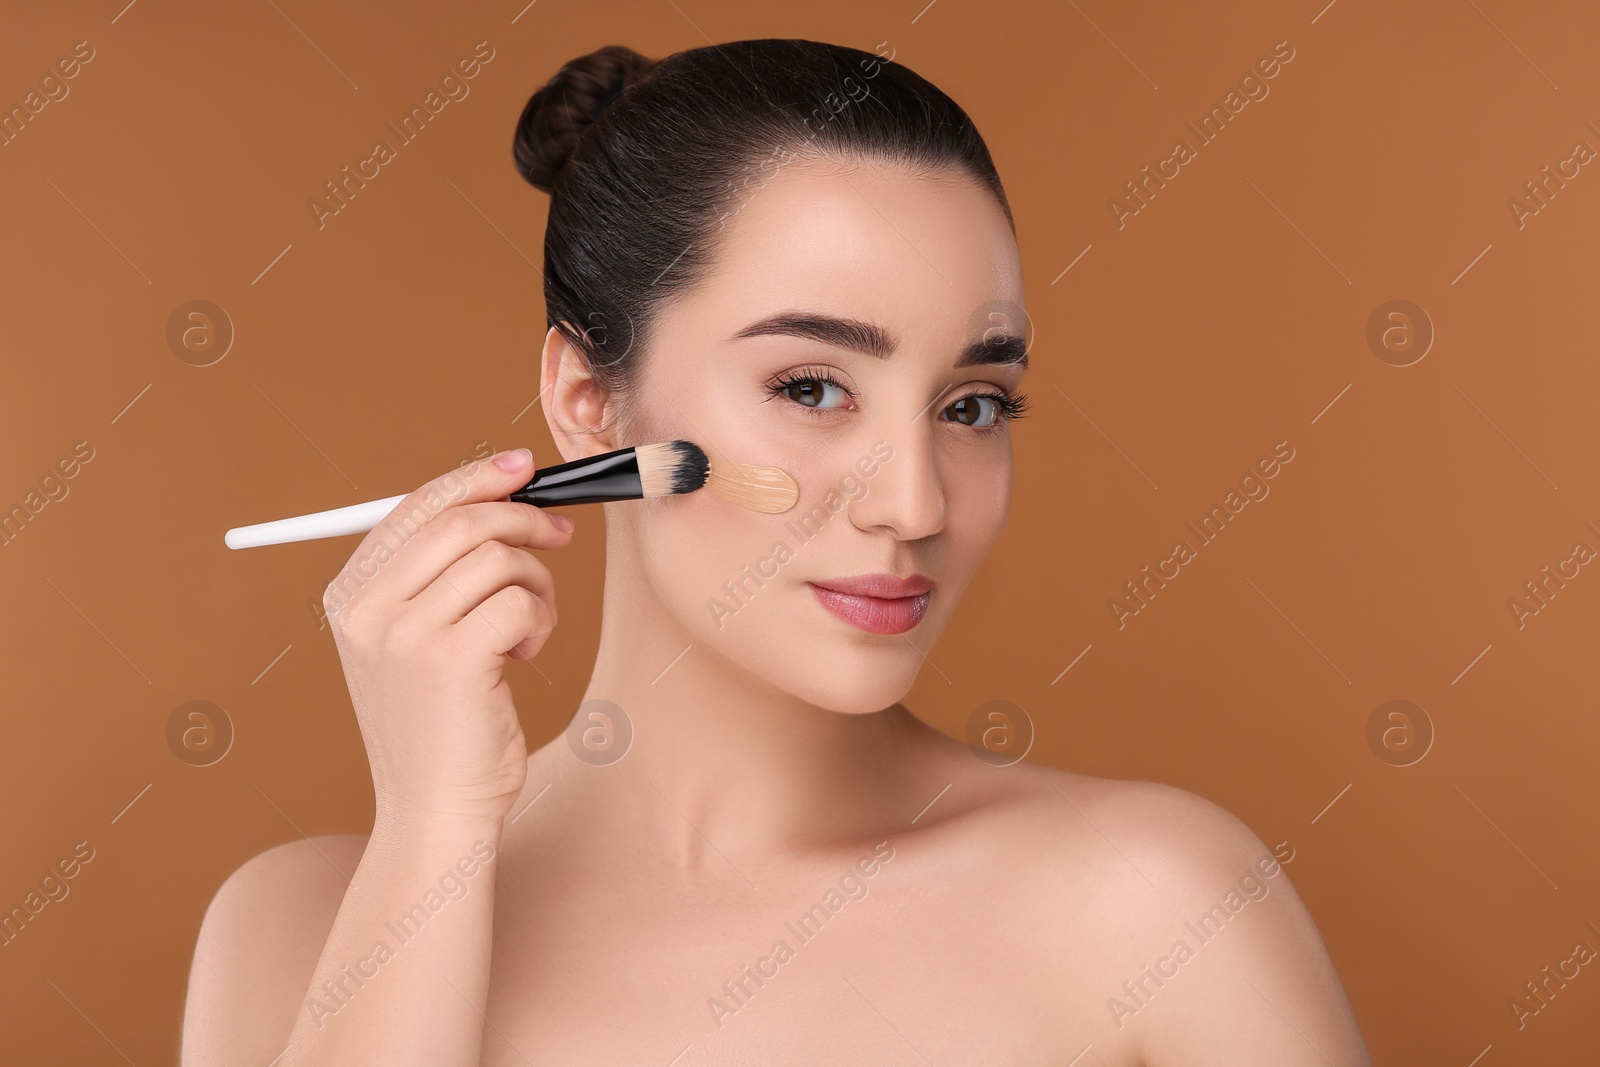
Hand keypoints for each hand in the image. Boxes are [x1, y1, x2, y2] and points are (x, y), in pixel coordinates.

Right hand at [321, 448, 572, 826]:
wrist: (435, 811)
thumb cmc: (443, 724)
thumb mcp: (419, 641)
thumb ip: (439, 574)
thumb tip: (504, 494)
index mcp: (350, 595)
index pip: (415, 507)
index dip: (474, 480)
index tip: (521, 468)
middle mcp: (367, 609)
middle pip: (461, 521)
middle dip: (522, 519)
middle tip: (560, 535)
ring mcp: (405, 634)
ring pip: (499, 559)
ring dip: (537, 585)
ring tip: (530, 629)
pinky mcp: (452, 659)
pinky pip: (520, 601)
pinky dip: (541, 621)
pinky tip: (525, 657)